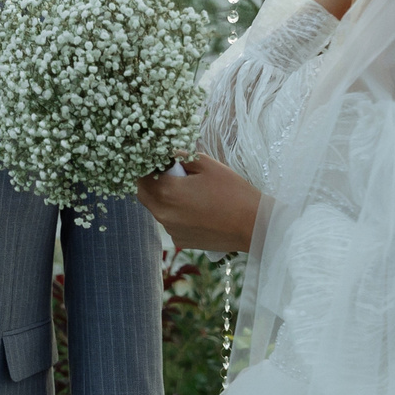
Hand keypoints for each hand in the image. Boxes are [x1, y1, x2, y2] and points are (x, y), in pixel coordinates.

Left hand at [136, 150, 260, 253]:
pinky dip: (176, 214)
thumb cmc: (232, 191)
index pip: (141, 175)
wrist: (252, 225)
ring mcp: (171, 230)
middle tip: (169, 174)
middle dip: (150, 182)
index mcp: (166, 191)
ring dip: (163, 198)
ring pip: (156, 209)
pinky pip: (170, 223)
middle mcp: (163, 213)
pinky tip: (196, 210)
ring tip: (188, 192)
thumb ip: (182, 157)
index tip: (159, 161)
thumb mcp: (207, 165)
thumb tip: (169, 154)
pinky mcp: (181, 241)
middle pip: (144, 194)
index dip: (148, 166)